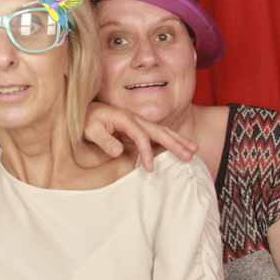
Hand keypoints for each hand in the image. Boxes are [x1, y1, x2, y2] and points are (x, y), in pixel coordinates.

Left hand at [83, 102, 197, 171]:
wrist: (86, 110)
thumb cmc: (87, 120)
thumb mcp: (90, 130)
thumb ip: (104, 140)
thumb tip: (118, 152)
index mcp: (124, 118)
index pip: (140, 136)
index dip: (146, 152)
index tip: (149, 168)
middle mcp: (135, 119)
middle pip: (159, 131)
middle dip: (175, 143)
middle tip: (189, 155)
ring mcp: (139, 123)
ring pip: (163, 131)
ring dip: (179, 140)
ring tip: (194, 150)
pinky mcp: (139, 128)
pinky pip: (159, 134)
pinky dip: (172, 140)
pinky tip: (182, 147)